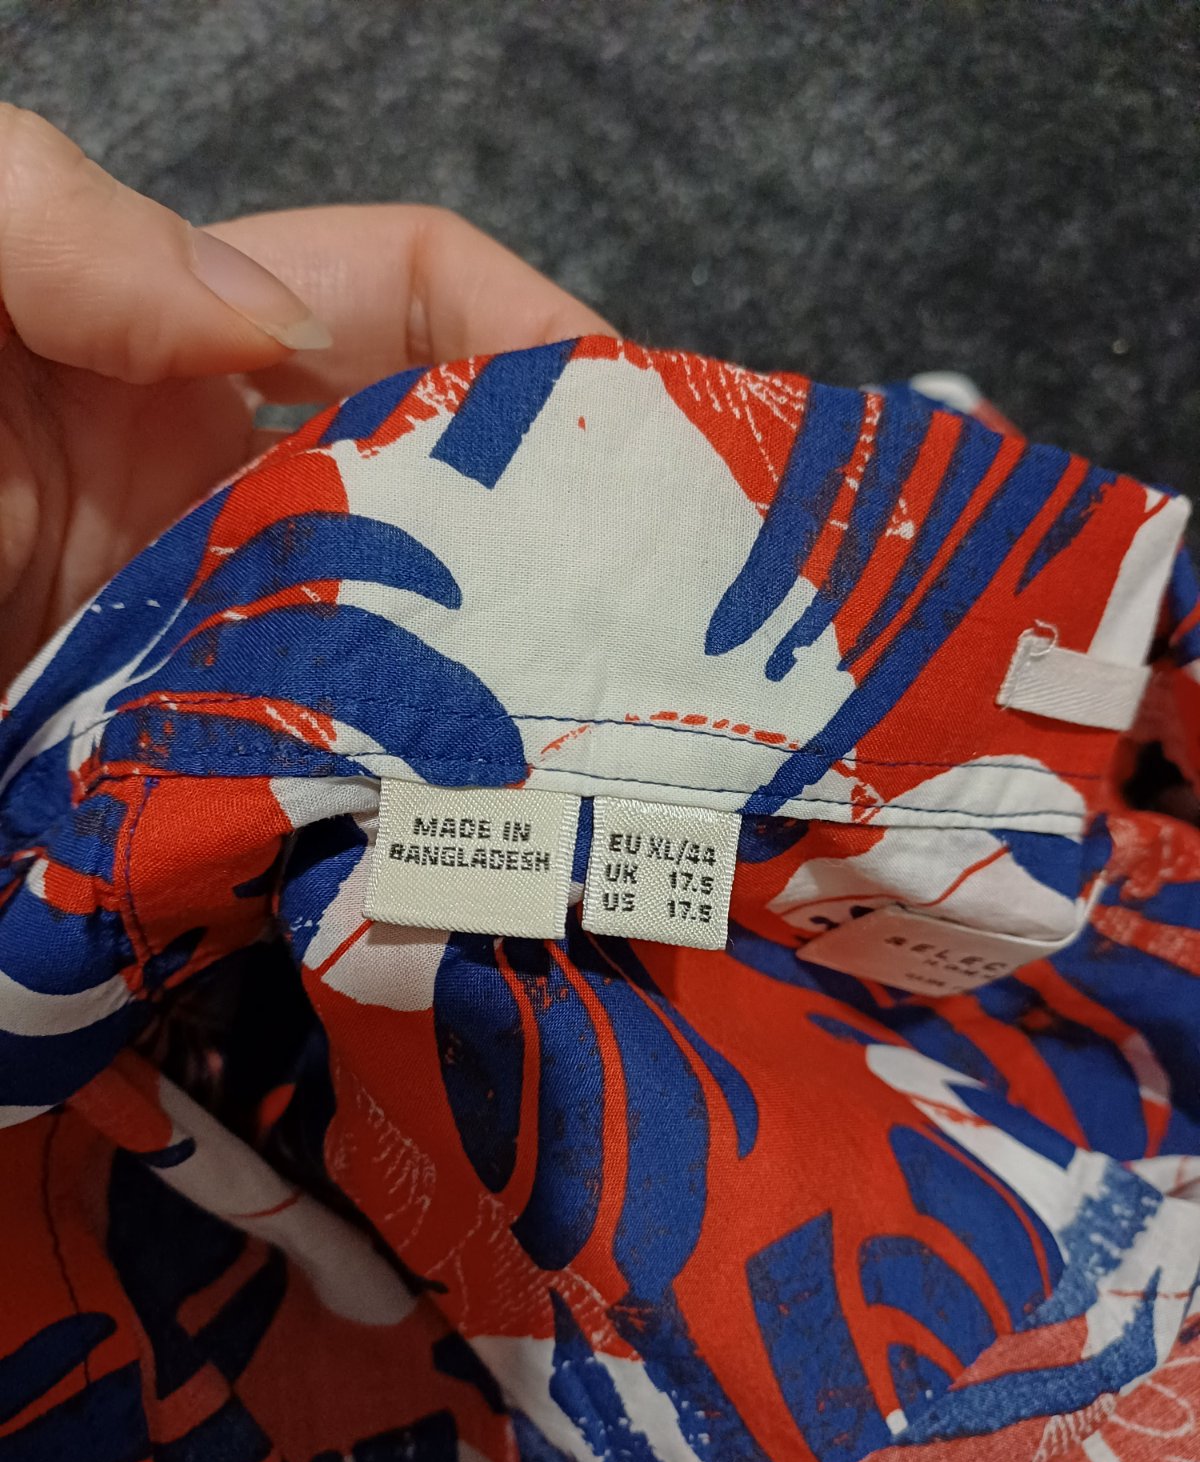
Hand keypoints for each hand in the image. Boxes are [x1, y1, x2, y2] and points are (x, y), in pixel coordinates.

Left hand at [0, 106, 613, 686]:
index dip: (520, 330)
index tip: (619, 414)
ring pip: (392, 611)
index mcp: (173, 334)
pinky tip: (448, 768)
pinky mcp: (187, 735)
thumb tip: (266, 323)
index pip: (398, 298)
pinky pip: (313, 739)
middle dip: (540, 498)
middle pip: (427, 462)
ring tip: (581, 687)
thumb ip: (67, 228)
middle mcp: (215, 471)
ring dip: (483, 640)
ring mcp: (209, 609)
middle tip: (639, 573)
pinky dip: (385, 746)